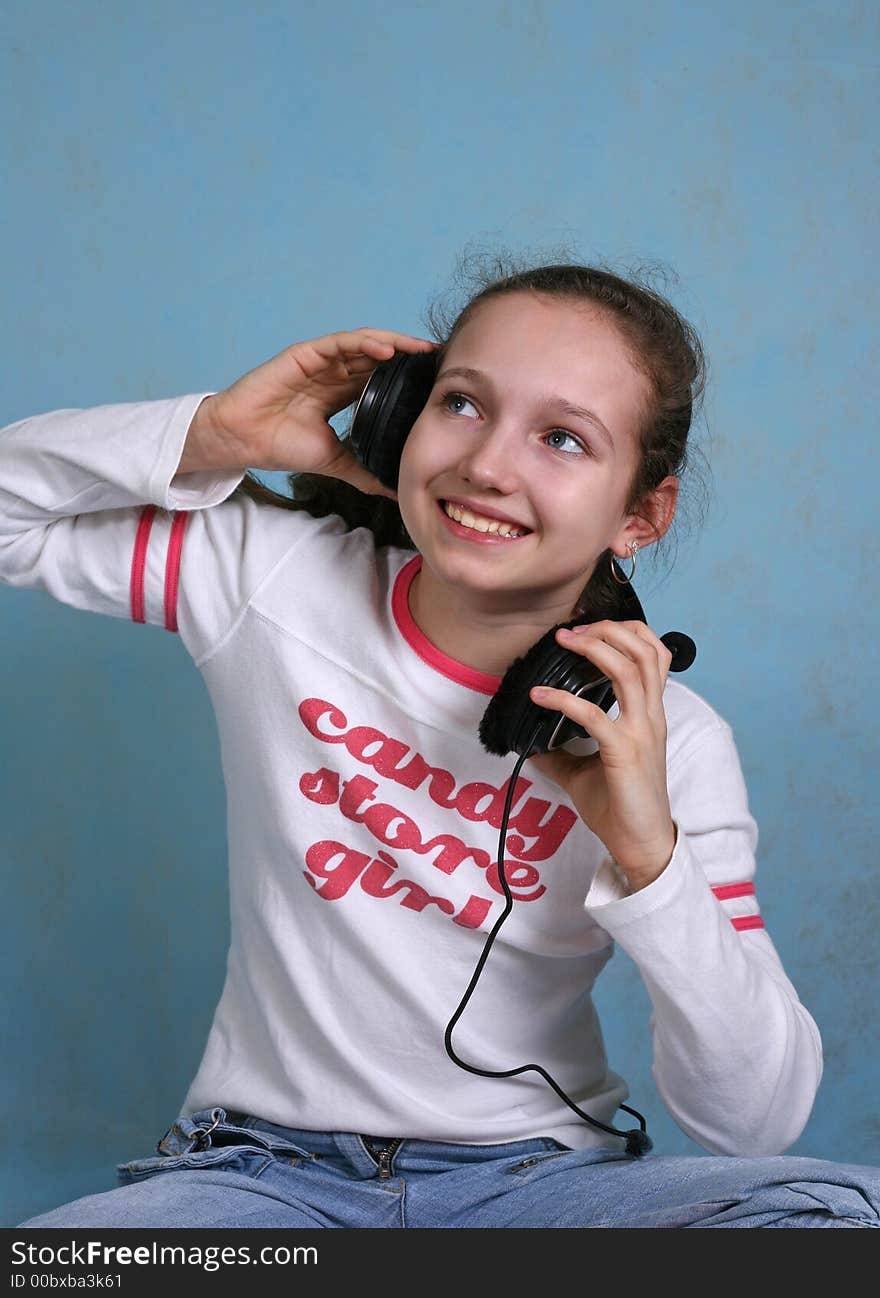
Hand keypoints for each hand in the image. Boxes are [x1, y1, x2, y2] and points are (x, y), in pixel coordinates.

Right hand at [189, 328, 436, 494]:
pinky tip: (385, 351)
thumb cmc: (280, 446)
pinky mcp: (304, 354)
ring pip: (363, 345)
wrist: (243, 441)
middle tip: (440, 358)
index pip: (381, 378)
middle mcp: (333, 373)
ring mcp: (319, 361)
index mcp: (340, 393)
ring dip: (393, 344)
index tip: (436, 381)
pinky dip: (363, 344)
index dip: (407, 376)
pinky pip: (339, 344)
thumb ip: (362, 471)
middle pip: (377, 357)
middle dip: (408, 356)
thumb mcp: (334, 462)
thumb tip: (393, 490)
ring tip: (419, 349)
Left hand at [527, 620, 676, 890]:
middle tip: (571, 630)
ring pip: (631, 670)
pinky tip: (539, 696)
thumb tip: (529, 740)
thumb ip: (561, 752)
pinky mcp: (625, 753)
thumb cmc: (620, 807)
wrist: (641, 844)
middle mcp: (651, 717)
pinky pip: (595, 715)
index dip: (626, 630)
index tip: (588, 627)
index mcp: (649, 714)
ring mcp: (642, 733)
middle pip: (645, 651)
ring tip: (563, 642)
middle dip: (608, 630)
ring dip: (595, 648)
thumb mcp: (584, 772)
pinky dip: (563, 699)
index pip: (654, 654)